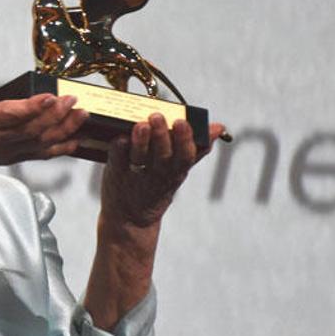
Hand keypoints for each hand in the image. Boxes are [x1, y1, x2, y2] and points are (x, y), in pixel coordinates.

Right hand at [0, 59, 88, 184]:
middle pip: (32, 127)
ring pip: (41, 140)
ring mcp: (9, 150)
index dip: (32, 107)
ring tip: (81, 115)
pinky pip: (41, 154)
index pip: (10, 114)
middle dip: (56, 114)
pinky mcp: (15, 157)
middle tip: (73, 100)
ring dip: (64, 128)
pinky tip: (75, 140)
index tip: (49, 97)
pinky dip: (60, 148)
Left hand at [100, 113, 227, 227]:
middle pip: (162, 155)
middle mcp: (157, 174)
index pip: (185, 156)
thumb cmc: (156, 186)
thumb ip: (197, 150)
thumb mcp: (179, 172)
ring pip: (139, 157)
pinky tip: (119, 136)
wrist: (129, 219)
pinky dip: (118, 149)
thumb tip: (219, 127)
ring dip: (140, 141)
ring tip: (140, 125)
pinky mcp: (116, 174)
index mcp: (175, 172)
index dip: (185, 140)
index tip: (182, 122)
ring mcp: (135, 175)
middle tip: (157, 117)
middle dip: (161, 136)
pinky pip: (116, 160)